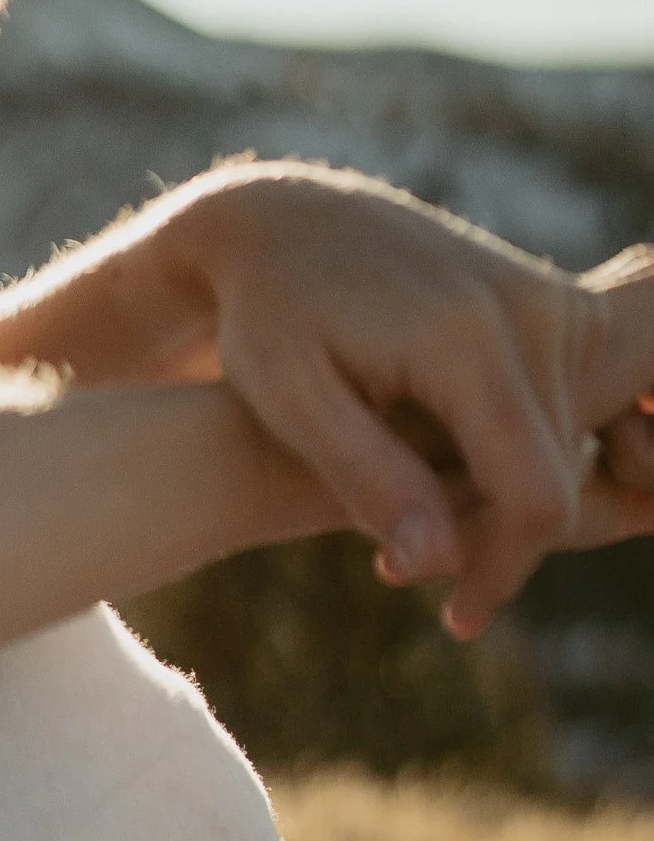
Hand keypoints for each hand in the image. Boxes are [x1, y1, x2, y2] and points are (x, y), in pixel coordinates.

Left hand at [185, 169, 650, 634]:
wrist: (291, 221)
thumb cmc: (270, 317)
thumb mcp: (292, 401)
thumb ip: (368, 478)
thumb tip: (434, 565)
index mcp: (468, 341)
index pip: (533, 494)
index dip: (502, 571)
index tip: (458, 618)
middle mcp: (532, 311)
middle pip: (559, 476)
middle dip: (500, 542)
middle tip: (420, 582)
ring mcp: (554, 301)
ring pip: (570, 448)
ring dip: (509, 505)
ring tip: (422, 534)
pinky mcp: (556, 303)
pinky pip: (567, 408)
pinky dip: (522, 459)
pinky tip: (451, 488)